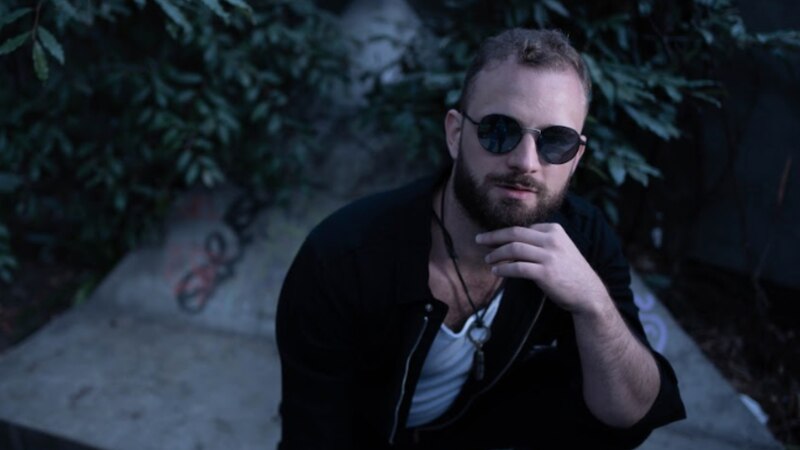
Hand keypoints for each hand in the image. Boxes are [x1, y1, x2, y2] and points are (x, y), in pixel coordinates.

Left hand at [477, 223, 608, 314]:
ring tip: (488, 259)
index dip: (504, 233)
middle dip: (494, 236)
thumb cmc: (570, 272)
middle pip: (515, 233)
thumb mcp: (560, 249)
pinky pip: (517, 267)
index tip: (492, 239)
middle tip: (479, 240)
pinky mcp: (545, 273)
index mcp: (555, 230)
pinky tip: (496, 271)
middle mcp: (552, 240)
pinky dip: (504, 268)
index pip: (523, 228)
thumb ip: (540, 242)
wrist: (588, 293)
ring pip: (514, 249)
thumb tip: (511, 243)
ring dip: (497, 254)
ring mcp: (549, 256)